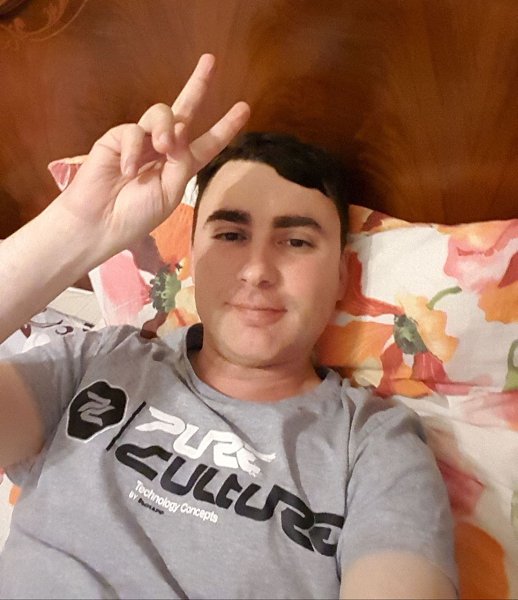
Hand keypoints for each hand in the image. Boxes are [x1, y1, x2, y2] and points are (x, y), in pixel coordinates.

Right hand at [57, 54, 249, 254]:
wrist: (100, 223)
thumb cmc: (136, 215)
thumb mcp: (171, 193)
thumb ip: (182, 162)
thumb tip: (180, 130)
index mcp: (181, 167)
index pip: (208, 143)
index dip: (225, 127)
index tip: (244, 108)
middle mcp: (163, 149)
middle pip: (183, 111)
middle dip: (197, 85)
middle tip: (211, 60)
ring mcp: (140, 141)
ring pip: (161, 113)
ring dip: (165, 127)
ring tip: (163, 149)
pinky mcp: (117, 138)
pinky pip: (133, 131)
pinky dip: (133, 151)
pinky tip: (128, 171)